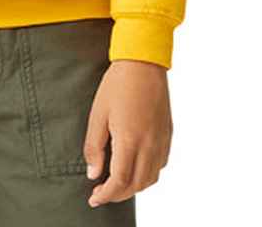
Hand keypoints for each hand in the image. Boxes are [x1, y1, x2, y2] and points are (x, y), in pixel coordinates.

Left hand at [82, 59, 172, 206]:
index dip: (106, 195)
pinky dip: (148, 173)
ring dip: (134, 186)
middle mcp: (150, 144)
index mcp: (130, 140)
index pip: (120, 181)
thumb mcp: (98, 114)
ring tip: (117, 182)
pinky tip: (135, 166)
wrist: (143, 61)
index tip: (94, 198)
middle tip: (102, 192)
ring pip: (151, 178)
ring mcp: (161, 139)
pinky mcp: (168, 133)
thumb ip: (94, 146)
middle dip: (118, 194)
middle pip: (137, 185)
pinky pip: (160, 164)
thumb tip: (93, 173)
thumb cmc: (118, 84)